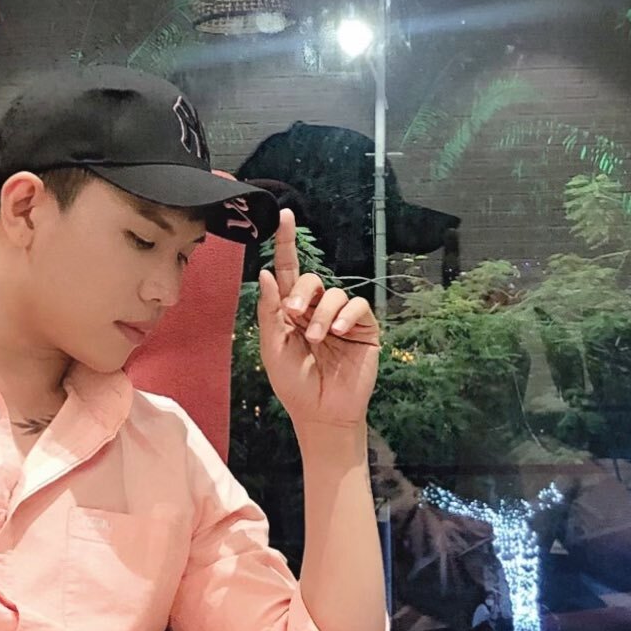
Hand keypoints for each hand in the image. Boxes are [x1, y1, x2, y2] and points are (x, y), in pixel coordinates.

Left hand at [257, 210, 379, 429]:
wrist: (321, 413)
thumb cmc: (294, 384)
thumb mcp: (273, 347)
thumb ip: (270, 310)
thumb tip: (266, 272)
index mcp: (290, 311)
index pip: (288, 271)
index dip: (286, 243)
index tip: (284, 216)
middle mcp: (316, 309)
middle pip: (310, 279)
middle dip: (301, 292)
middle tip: (294, 315)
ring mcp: (341, 318)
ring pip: (334, 293)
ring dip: (321, 314)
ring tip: (316, 339)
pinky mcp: (363, 328)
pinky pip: (358, 306)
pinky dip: (345, 315)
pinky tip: (337, 333)